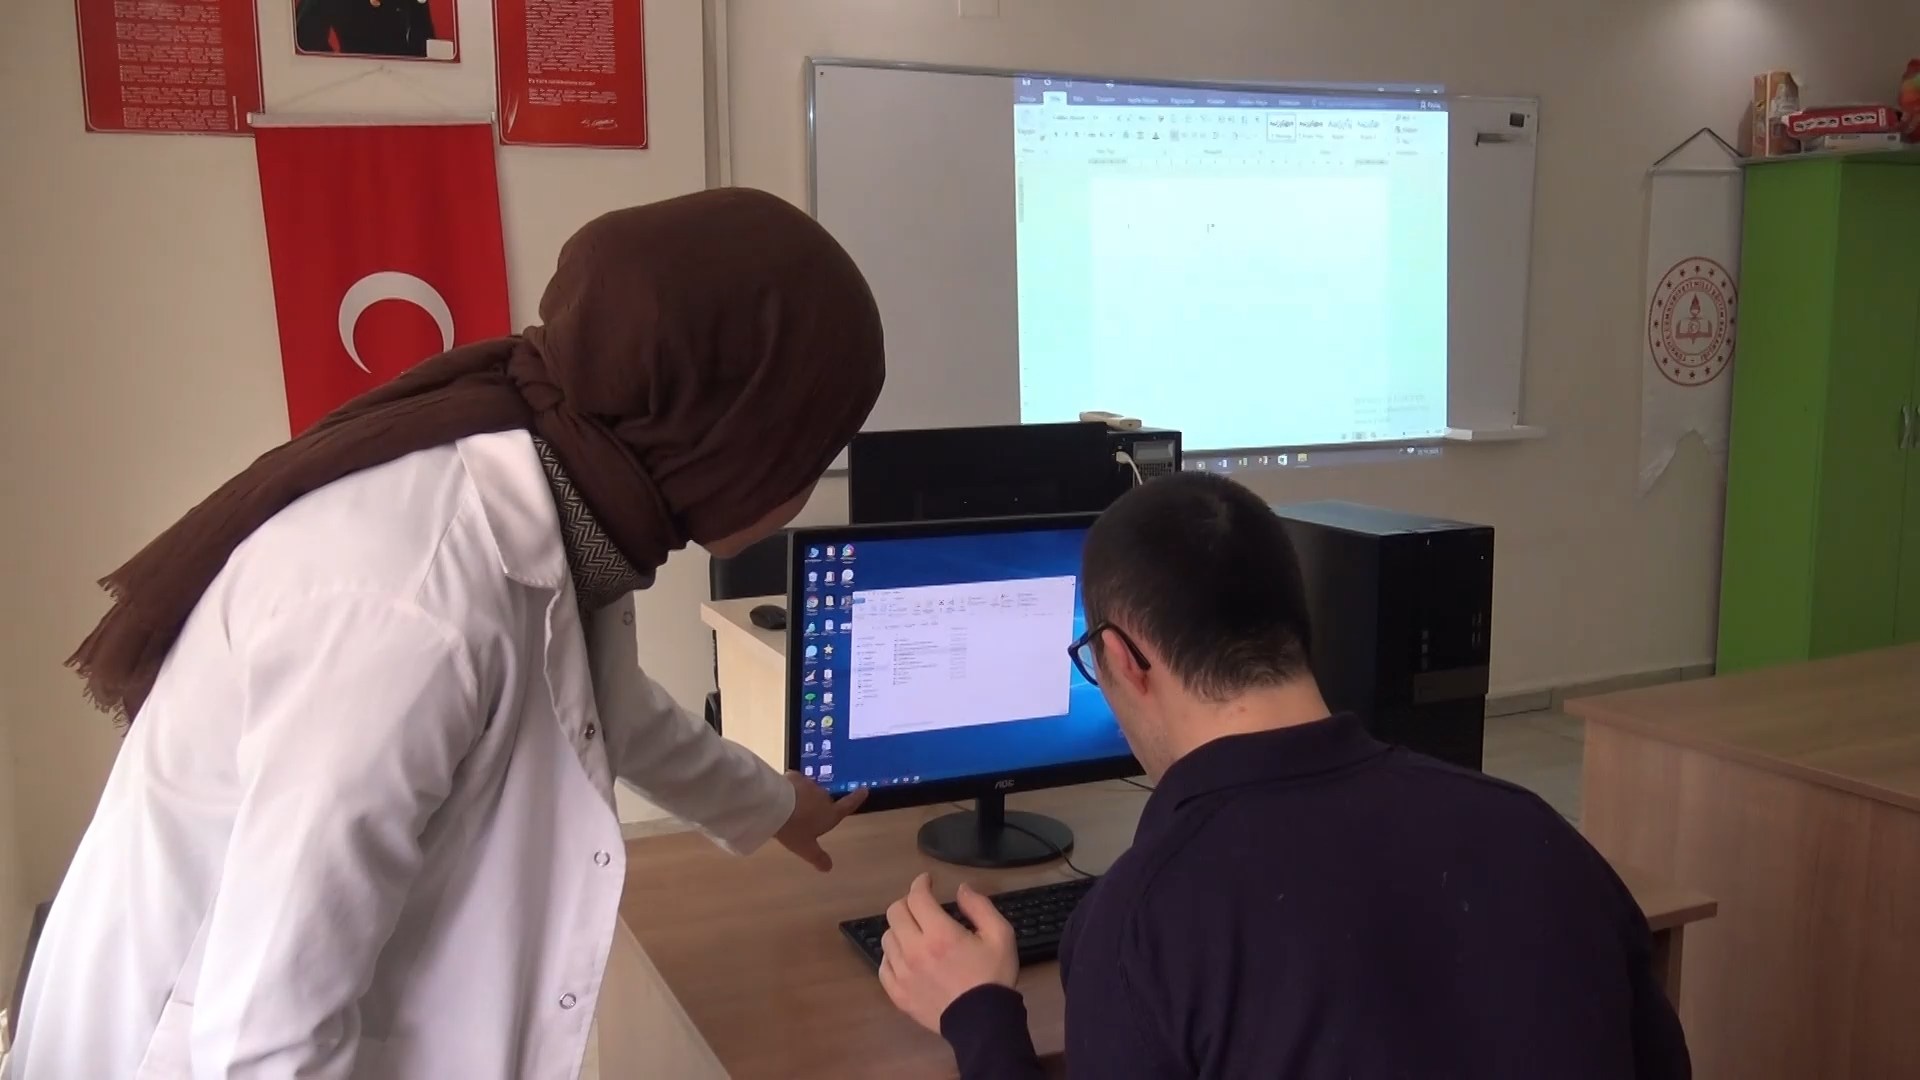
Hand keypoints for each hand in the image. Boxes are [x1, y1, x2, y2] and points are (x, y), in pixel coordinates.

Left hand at [773, 772, 865, 870]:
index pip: (847, 806)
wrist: (775, 805)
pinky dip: (792, 789)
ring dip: (803, 799)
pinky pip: (796, 783)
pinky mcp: (795, 778)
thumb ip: (817, 857)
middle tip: (803, 819)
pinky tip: (782, 797)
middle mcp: (823, 797)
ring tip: (789, 809)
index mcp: (830, 814)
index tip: (865, 790)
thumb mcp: (805, 848)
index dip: (856, 799)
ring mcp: (810, 785)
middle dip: (817, 807)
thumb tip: (829, 867)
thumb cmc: (794, 829)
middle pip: (824, 801)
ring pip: (809, 792)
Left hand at [878, 873, 1018, 1033]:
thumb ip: (980, 907)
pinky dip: (892, 955)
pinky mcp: (897, 993)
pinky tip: (906, 956)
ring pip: (887, 937)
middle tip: (922, 906)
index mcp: (940, 934)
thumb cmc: (992, 977)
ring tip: (916, 932)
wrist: (983, 1023)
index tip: (927, 882)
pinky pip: (883, 965)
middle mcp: (915, 950)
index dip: (921, 883)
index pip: (917, 897)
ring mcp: (902, 973)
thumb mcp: (1001, 936)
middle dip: (908, 903)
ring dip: (900, 929)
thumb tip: (960, 889)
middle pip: (895, 913)